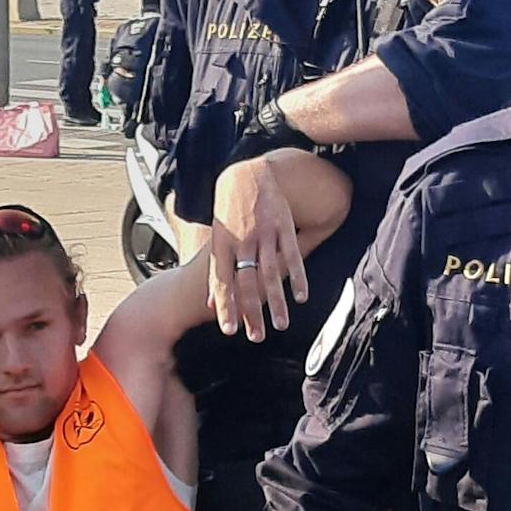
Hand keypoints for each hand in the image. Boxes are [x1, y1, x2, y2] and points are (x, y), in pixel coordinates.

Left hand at [207, 154, 308, 343]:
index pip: (222, 281)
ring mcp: (264, 233)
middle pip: (247, 282)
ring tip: (280, 324)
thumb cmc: (229, 211)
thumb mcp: (216, 238)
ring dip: (276, 301)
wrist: (249, 174)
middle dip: (252, 311)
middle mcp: (243, 241)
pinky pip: (292, 255)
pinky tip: (301, 297)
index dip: (225, 306)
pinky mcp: (283, 226)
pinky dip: (298, 277)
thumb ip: (215, 272)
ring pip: (271, 273)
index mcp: (222, 245)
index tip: (228, 329)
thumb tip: (209, 304)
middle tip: (256, 337)